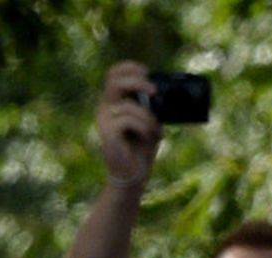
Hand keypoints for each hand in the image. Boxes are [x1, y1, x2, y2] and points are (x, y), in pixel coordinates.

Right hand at [95, 61, 159, 186]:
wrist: (134, 175)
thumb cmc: (142, 149)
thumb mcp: (150, 122)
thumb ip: (152, 106)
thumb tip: (167, 91)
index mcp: (114, 102)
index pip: (113, 74)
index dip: (129, 68)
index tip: (148, 72)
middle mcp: (105, 107)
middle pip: (114, 80)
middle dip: (137, 82)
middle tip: (155, 91)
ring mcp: (103, 120)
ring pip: (128, 106)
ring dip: (149, 118)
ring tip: (155, 132)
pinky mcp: (106, 133)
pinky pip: (128, 120)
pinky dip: (144, 127)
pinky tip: (149, 138)